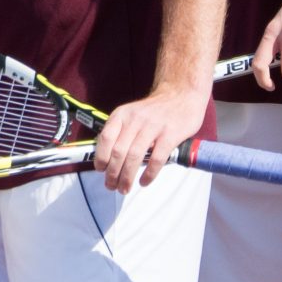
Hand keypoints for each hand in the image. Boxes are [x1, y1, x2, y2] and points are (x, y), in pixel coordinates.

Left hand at [91, 82, 208, 193]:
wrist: (181, 93)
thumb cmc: (154, 110)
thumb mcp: (132, 113)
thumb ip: (121, 130)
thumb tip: (107, 156)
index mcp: (122, 115)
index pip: (106, 138)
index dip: (101, 157)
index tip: (100, 170)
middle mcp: (135, 120)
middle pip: (119, 151)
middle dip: (112, 173)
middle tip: (111, 186)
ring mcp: (153, 127)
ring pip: (135, 157)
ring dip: (127, 177)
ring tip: (124, 188)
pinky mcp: (170, 135)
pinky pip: (156, 159)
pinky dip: (149, 174)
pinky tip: (144, 182)